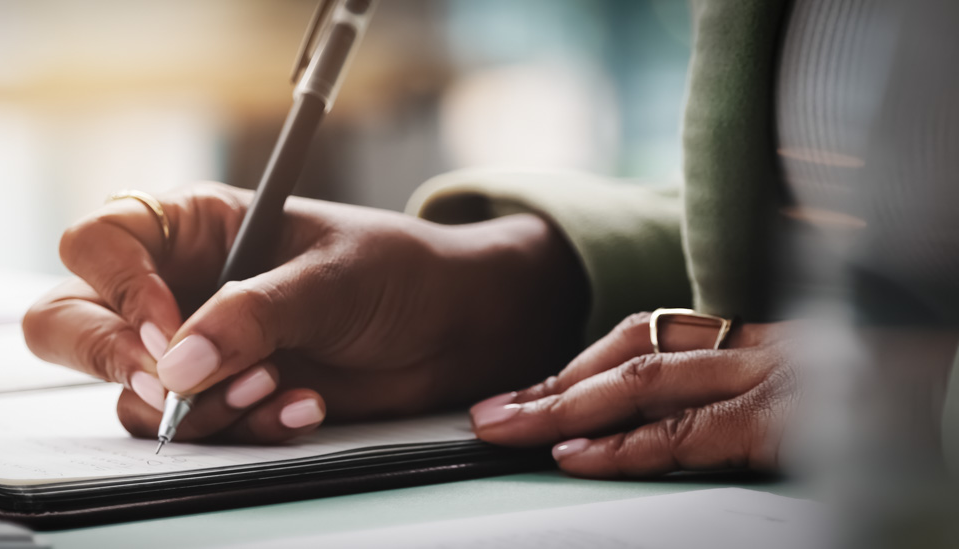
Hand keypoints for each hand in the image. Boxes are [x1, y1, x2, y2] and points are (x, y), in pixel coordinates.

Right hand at [24, 182, 586, 443]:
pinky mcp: (219, 399)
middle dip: (108, 356)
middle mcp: (175, 284)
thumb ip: (251, 315)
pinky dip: (238, 428)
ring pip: (125, 390)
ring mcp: (191, 348)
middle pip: (67, 319)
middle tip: (169, 380)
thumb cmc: (396, 273)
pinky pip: (186, 429)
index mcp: (193, 224)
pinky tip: (299, 407)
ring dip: (198, 403)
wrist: (450, 331)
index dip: (116, 287)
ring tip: (278, 384)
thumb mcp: (328, 279)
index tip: (166, 330)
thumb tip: (176, 364)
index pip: (98, 241)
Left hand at [470, 312, 797, 477]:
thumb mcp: (819, 402)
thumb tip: (672, 433)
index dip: (580, 367)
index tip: (525, 395)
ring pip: (640, 382)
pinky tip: (573, 456)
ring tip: (507, 429)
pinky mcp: (781, 421)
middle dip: (552, 386)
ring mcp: (771, 377)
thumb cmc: (903, 410)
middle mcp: (758, 348)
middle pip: (629, 354)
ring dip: (563, 406)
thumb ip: (749, 406)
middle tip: (490, 414)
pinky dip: (621, 446)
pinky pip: (680, 433)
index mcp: (761, 341)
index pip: (648, 340)